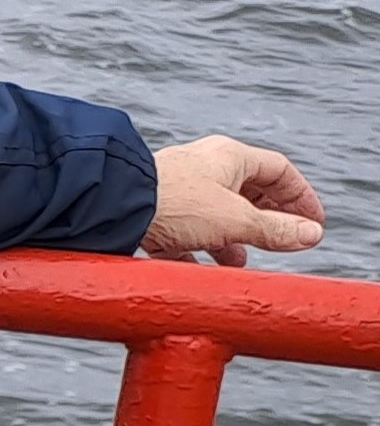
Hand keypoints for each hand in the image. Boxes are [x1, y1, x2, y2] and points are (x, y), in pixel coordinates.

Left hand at [144, 136, 324, 266]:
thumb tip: (310, 235)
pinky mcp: (152, 211)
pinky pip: (182, 231)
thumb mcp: (235, 221)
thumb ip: (275, 230)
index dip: (300, 196)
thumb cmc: (174, 204)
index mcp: (228, 157)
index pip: (278, 170)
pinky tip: (201, 269)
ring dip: (230, 240)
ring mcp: (175, 189)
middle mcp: (201, 168)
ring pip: (213, 215)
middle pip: (246, 193)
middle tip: (280, 243)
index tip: (313, 224)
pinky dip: (196, 250)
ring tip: (239, 263)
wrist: (111, 208)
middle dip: (265, 221)